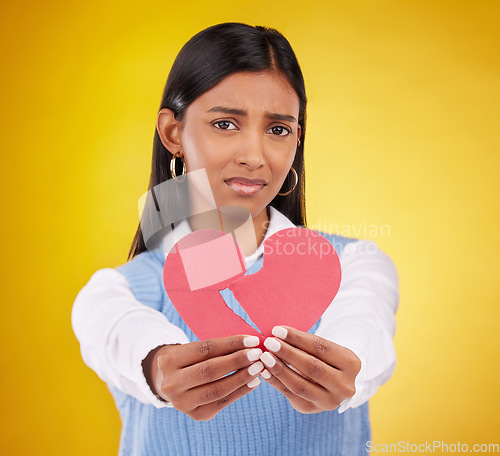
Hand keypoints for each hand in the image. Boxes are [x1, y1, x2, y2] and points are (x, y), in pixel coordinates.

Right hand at [142, 335, 263, 420]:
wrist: (171, 382)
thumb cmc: (189, 360)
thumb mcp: (193, 349)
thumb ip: (217, 348)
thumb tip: (250, 343)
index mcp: (169, 360)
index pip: (205, 349)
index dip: (231, 344)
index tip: (252, 340)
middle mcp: (171, 384)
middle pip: (209, 370)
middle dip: (237, 361)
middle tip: (258, 354)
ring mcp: (182, 403)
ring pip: (217, 390)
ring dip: (242, 378)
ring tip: (258, 368)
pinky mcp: (196, 415)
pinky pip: (222, 403)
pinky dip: (240, 391)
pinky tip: (254, 382)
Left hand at [258, 326, 360, 413]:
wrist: (332, 380)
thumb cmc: (324, 356)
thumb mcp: (322, 348)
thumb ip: (303, 343)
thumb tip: (276, 334)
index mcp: (351, 363)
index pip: (321, 348)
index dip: (297, 338)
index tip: (277, 330)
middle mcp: (344, 386)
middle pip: (312, 367)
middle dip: (287, 354)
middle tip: (269, 342)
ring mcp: (330, 401)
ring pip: (300, 385)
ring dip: (279, 369)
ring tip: (264, 357)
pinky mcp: (312, 409)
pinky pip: (290, 395)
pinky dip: (275, 382)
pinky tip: (264, 371)